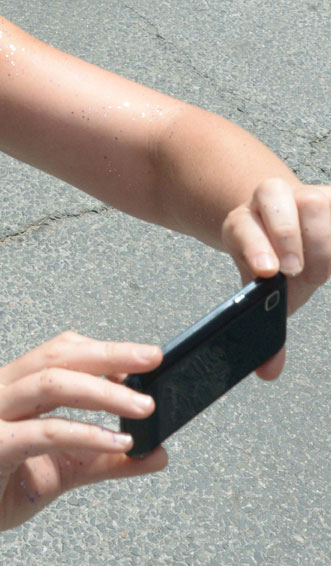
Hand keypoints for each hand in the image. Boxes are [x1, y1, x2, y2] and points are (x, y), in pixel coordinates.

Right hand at [0, 334, 166, 560]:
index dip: (102, 350)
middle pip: (58, 356)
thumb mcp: (59, 471)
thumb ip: (103, 459)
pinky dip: (84, 433)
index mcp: (8, 384)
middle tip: (153, 359)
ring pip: (51, 383)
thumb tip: (157, 453)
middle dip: (110, 354)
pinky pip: (43, 431)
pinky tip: (116, 442)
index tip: (145, 360)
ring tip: (143, 407)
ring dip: (104, 392)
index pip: (58, 350)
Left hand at [221, 177, 330, 376]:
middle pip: (274, 199)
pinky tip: (330, 265)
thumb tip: (268, 372)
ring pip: (314, 203)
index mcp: (243, 222)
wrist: (290, 229)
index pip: (242, 227)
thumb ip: (264, 325)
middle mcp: (270, 199)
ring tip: (316, 273)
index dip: (254, 247)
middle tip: (294, 271)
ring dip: (321, 242)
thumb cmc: (277, 261)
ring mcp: (306, 193)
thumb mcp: (266, 290)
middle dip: (284, 236)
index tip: (268, 272)